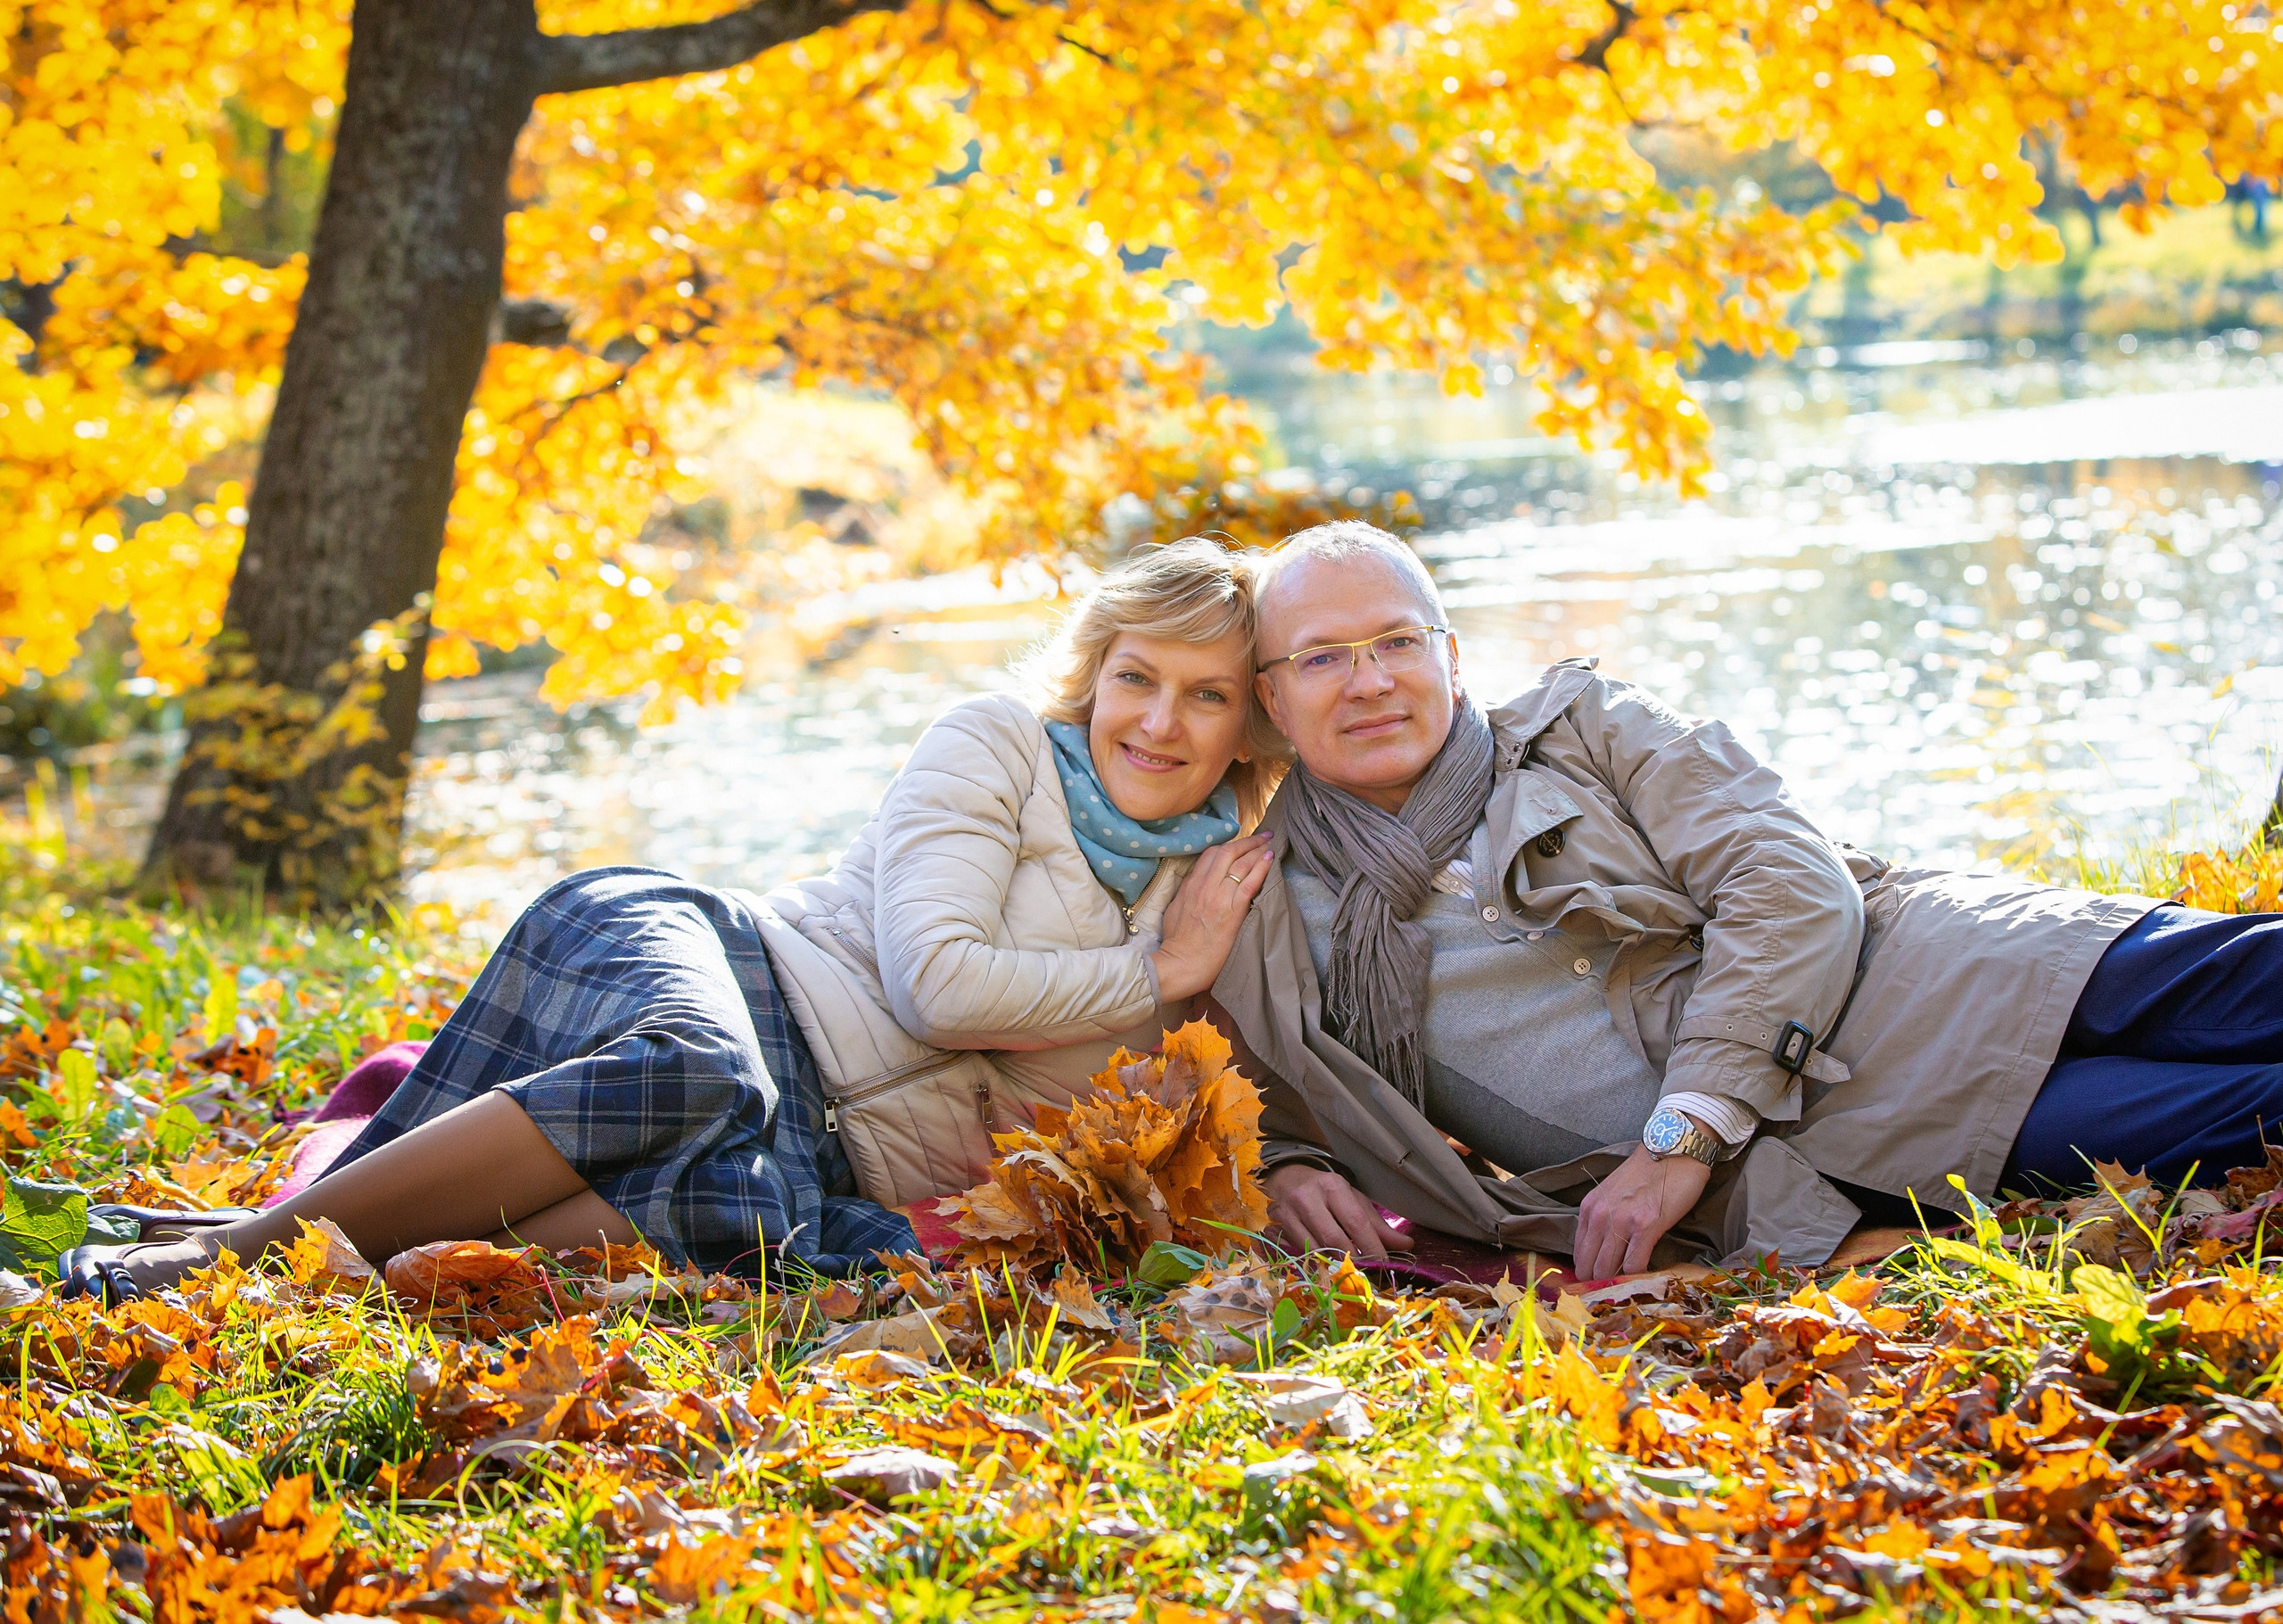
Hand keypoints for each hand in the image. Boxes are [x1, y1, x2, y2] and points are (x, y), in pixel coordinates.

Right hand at [1149, 834, 1272, 1001]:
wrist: (1181, 963)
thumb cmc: (1178, 942)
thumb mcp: (1175, 909)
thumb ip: (1187, 893)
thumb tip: (1197, 884)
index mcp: (1190, 885)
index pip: (1211, 854)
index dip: (1230, 845)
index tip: (1242, 843)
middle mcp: (1204, 886)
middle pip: (1228, 852)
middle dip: (1247, 841)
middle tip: (1262, 835)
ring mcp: (1218, 896)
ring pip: (1240, 863)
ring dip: (1257, 850)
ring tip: (1269, 843)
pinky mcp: (1232, 910)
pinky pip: (1249, 882)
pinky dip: (1261, 867)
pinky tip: (1269, 859)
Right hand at [1263, 1163, 1414, 1259]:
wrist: (1286, 1176)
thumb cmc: (1325, 1191)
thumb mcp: (1352, 1200)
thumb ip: (1377, 1225)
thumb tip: (1406, 1246)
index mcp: (1333, 1186)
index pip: (1355, 1221)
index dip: (1371, 1246)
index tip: (1383, 1265)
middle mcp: (1308, 1196)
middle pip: (1333, 1239)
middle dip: (1352, 1260)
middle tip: (1365, 1274)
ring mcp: (1288, 1211)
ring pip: (1313, 1249)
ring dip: (1332, 1265)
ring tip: (1346, 1272)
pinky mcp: (1275, 1224)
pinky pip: (1296, 1252)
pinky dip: (1313, 1262)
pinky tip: (1323, 1266)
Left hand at [1572, 1143, 1712, 1279]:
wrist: (1673, 1150)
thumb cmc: (1647, 1173)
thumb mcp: (1612, 1193)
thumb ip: (1604, 1219)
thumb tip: (1602, 1253)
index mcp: (1589, 1208)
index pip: (1578, 1254)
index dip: (1588, 1273)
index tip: (1599, 1284)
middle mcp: (1600, 1216)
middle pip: (1590, 1266)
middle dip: (1600, 1283)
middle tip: (1615, 1292)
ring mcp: (1622, 1221)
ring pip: (1608, 1269)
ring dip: (1618, 1283)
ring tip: (1629, 1288)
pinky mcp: (1646, 1226)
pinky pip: (1635, 1265)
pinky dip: (1639, 1275)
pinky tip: (1646, 1275)